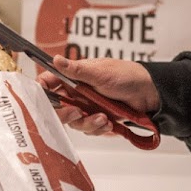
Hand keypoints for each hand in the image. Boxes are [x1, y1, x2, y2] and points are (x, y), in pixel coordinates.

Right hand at [38, 55, 158, 135]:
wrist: (150, 94)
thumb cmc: (126, 76)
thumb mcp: (100, 72)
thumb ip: (76, 70)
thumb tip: (56, 59)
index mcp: (73, 77)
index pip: (48, 83)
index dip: (41, 91)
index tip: (40, 99)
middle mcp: (77, 93)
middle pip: (57, 108)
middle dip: (65, 114)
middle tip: (76, 113)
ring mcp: (86, 107)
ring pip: (74, 123)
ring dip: (87, 123)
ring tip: (103, 118)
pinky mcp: (97, 120)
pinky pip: (90, 130)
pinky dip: (99, 128)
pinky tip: (109, 123)